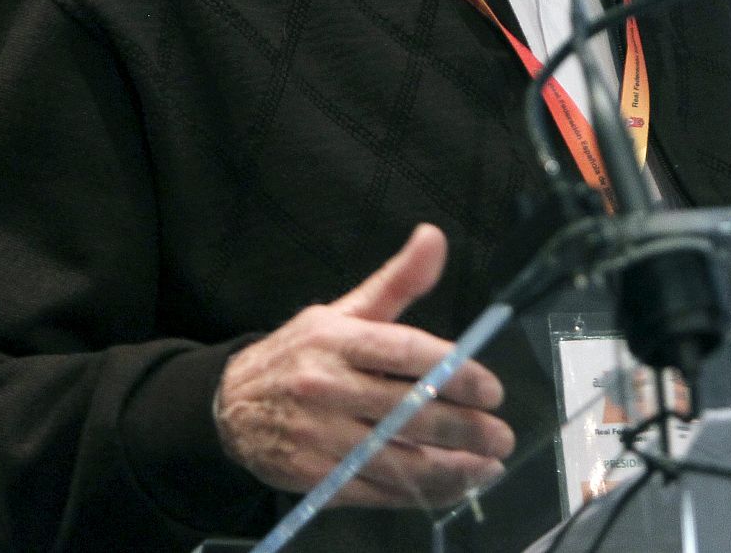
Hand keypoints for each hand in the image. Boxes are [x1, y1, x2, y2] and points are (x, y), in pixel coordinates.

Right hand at [214, 224, 514, 507]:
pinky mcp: (315, 479)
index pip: (403, 353)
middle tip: (500, 434)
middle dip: (462, 427)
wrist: (230, 404)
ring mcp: (318, 437)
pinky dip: (421, 493)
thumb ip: (397, 280)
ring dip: (451, 468)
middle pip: (405, 412)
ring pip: (396, 459)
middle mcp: (326, 387)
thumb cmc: (301, 354)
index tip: (490, 389)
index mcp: (336, 340)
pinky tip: (453, 485)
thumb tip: (434, 237)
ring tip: (488, 466)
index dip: (453, 372)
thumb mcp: (343, 311)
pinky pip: (378, 491)